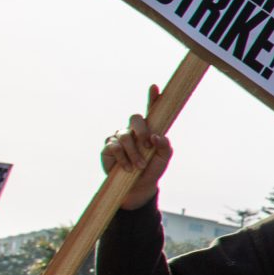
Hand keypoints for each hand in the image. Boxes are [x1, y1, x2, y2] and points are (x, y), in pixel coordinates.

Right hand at [102, 90, 174, 209]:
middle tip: (148, 145)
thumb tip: (157, 136)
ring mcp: (119, 137)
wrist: (138, 187)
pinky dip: (123, 158)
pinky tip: (127, 168)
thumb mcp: (163, 159)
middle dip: (142, 130)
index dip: (152, 98)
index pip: (151, 110)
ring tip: (139, 166)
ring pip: (125, 136)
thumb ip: (165, 147)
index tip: (154, 87)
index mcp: (149, 129)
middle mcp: (133, 130)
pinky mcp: (108, 147)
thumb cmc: (152, 170)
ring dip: (134, 153)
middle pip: (135, 118)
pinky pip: (114, 147)